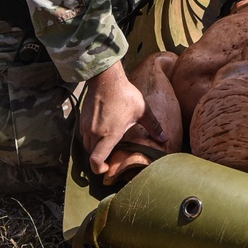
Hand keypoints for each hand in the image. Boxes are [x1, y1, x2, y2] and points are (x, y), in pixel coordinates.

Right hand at [80, 60, 165, 175]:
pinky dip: (92, 139)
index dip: (99, 169)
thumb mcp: (142, 111)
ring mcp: (86, 127)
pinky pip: (84, 136)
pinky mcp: (82, 120)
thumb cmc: (125, 94)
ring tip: (109, 144)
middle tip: (112, 157)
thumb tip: (165, 139)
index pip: (96, 160)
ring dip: (96, 149)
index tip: (107, 168)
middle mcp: (95, 133)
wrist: (106, 78)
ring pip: (87, 146)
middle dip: (101, 159)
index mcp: (109, 134)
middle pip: (92, 156)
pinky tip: (103, 132)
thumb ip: (153, 127)